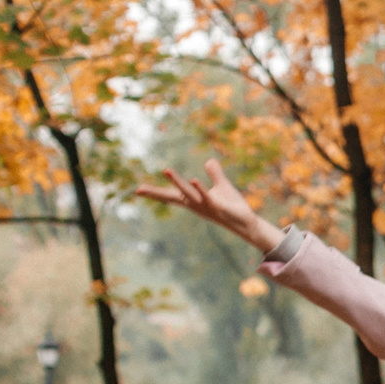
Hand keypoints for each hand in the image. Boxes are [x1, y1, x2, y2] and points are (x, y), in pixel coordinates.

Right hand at [135, 157, 286, 255]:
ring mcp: (205, 206)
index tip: (137, 190)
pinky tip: (194, 179)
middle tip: (139, 189)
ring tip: (166, 170)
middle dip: (156, 192)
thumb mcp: (222, 186)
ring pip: (188, 194)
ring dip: (178, 182)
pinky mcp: (217, 207)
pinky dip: (200, 189)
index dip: (155, 192)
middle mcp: (195, 204)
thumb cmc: (233, 206)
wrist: (247, 222)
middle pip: (173, 197)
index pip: (171, 195)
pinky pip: (207, 197)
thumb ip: (215, 174)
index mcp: (193, 199)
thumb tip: (210, 161)